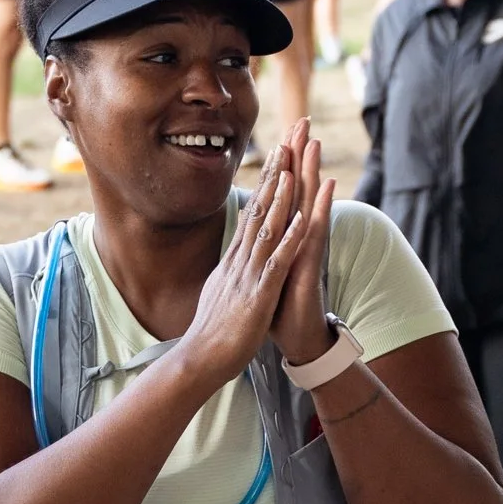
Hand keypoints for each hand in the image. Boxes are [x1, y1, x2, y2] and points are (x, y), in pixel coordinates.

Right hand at [177, 144, 305, 392]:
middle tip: (288, 142)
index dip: (267, 182)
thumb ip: (229, 269)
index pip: (253, 213)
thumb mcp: (220, 291)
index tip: (279, 155)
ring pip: (268, 230)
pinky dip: (291, 240)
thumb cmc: (213, 331)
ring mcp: (248, 276)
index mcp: (235, 260)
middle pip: (259, 210)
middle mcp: (240, 261)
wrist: (199, 360)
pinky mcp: (258, 296)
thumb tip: (231, 254)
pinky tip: (304, 220)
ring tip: (294, 169)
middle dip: (275, 176)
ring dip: (282, 199)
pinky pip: (277, 263)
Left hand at [268, 121, 336, 366]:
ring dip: (312, 172)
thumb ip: (260, 247)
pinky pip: (315, 231)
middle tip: (301, 121)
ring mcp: (305, 248)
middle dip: (298, 156)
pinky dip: (320, 207)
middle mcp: (296, 237)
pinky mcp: (310, 264)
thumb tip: (252, 230)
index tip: (280, 134)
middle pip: (297, 189)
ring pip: (308, 203)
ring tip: (314, 142)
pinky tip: (325, 186)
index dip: (280, 165)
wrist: (295, 337)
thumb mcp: (262, 269)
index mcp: (281, 236)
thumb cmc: (278, 306)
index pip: (280, 193)